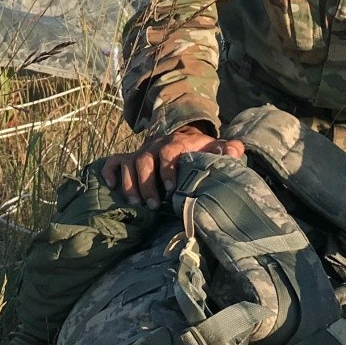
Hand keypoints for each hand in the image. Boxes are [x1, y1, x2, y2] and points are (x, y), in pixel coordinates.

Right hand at [99, 125, 243, 208]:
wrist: (184, 140)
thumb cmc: (200, 150)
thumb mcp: (214, 148)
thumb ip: (226, 149)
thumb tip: (235, 149)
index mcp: (175, 143)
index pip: (168, 151)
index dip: (168, 169)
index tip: (172, 188)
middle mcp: (154, 146)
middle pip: (145, 160)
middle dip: (147, 183)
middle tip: (155, 205)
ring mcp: (141, 152)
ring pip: (129, 163)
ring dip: (131, 184)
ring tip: (138, 204)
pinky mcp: (130, 159)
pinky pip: (114, 161)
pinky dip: (110, 171)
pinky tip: (111, 186)